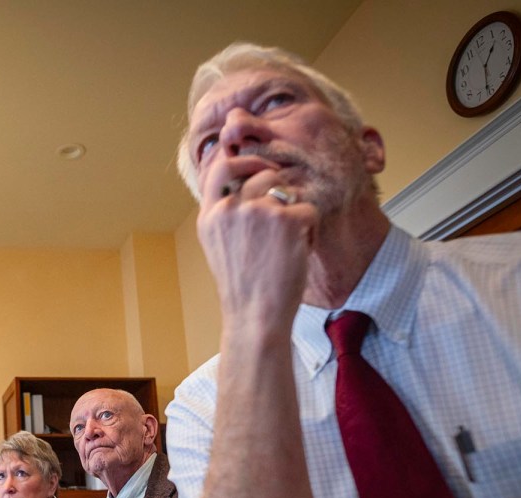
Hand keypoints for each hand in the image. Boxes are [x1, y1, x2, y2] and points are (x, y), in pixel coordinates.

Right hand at [198, 158, 316, 329]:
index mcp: (210, 216)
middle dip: (278, 186)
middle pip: (262, 174)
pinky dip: (310, 230)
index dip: (242, 159)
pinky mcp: (287, 219)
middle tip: (285, 211)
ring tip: (289, 242)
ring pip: (288, 191)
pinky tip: (299, 253)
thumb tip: (242, 188)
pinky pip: (309, 210)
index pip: (220, 167)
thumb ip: (225, 215)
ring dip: (294, 212)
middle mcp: (230, 208)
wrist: (255, 316)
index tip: (256, 165)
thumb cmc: (242, 287)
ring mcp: (258, 211)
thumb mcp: (218, 247)